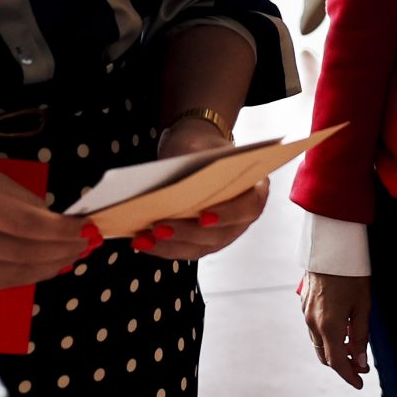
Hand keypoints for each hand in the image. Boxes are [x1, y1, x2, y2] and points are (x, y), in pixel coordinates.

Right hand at [0, 163, 92, 290]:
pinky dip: (28, 277)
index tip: (84, 226)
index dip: (61, 229)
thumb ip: (18, 197)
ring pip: (16, 273)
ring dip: (50, 266)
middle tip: (86, 244)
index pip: (26, 223)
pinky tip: (44, 269)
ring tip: (72, 257)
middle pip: (25, 252)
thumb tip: (52, 217)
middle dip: (62, 250)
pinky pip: (1, 283)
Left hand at [128, 117, 268, 260]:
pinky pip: (184, 249)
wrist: (197, 152)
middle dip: (187, 233)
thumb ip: (195, 165)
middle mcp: (242, 218)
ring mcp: (224, 234)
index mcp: (255, 189)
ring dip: (170, 245)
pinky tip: (141, 241)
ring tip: (145, 238)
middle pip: (219, 234)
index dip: (227, 214)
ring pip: (199, 247)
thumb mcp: (201, 147)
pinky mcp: (203, 243)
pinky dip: (162, 247)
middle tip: (161, 227)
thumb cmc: (202, 148)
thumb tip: (174, 187)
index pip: (248, 206)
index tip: (203, 216)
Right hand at [300, 270, 371, 388]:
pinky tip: (341, 329)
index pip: (337, 362)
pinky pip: (314, 329)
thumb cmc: (351, 275)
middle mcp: (313, 323)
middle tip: (360, 366)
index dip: (349, 375)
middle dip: (342, 365)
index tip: (360, 382)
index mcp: (329, 326)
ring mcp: (306, 314)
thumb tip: (360, 362)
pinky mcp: (304, 305)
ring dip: (334, 350)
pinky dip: (327, 337)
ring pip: (318, 343)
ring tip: (353, 347)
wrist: (330, 248)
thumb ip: (360, 336)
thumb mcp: (362, 307)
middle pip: (325, 356)